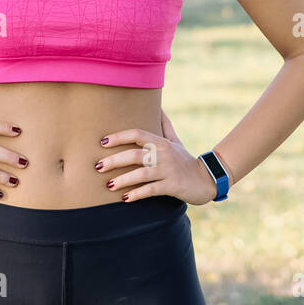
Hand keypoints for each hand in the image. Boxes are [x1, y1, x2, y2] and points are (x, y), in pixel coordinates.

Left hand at [95, 110, 218, 205]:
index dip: (119, 137)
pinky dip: (137, 194)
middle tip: (97, 166)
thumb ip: (164, 125)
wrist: (206, 179)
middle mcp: (164, 154)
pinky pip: (151, 190)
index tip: (102, 142)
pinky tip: (125, 198)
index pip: (137, 134)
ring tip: (109, 185)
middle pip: (135, 155)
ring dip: (123, 180)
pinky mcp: (173, 186)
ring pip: (142, 174)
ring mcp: (168, 170)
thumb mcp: (175, 141)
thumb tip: (157, 106)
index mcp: (161, 142)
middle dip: (115, 160)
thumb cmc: (184, 160)